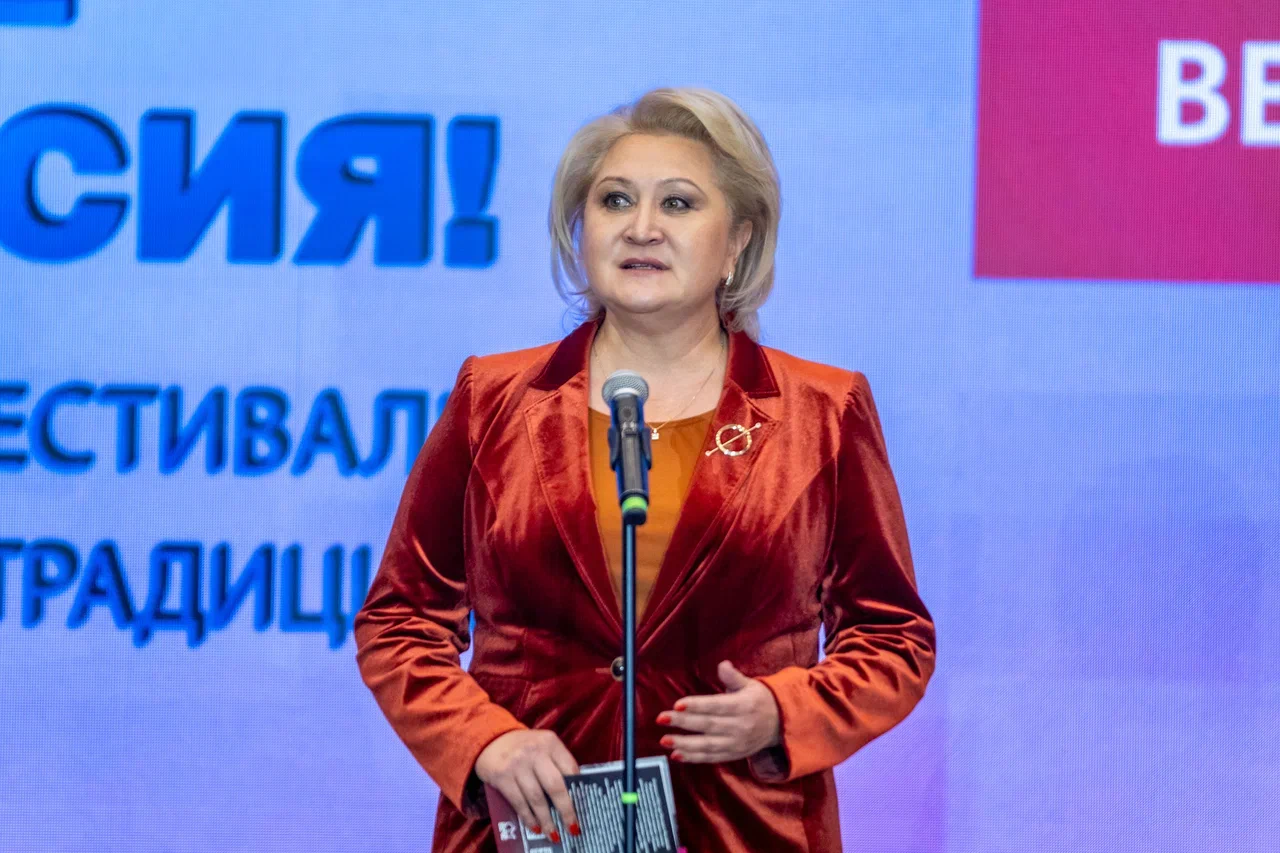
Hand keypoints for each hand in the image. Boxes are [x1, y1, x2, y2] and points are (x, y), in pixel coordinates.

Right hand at [474, 729, 580, 840]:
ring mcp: (517, 764)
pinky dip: (529, 817)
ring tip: (554, 834)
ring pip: (536, 798)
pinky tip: (535, 827)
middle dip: (566, 810)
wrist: (491, 740)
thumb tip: (573, 795)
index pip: (570, 768)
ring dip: (546, 819)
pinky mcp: (502, 776)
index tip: (583, 808)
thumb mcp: (543, 746)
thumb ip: (557, 763)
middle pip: (555, 785)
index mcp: (550, 742)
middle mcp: (535, 751)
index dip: (578, 791)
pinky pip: (519, 802)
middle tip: (572, 828)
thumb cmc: (524, 747)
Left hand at [657, 660, 780, 763]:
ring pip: (707, 745)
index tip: (677, 704)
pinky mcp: (733, 755)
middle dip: (683, 722)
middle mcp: (740, 726)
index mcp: (743, 706)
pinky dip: (693, 758)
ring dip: (684, 744)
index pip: (716, 706)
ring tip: (665, 740)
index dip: (696, 705)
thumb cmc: (760, 700)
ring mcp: (736, 743)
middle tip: (662, 719)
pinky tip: (676, 754)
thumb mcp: (750, 684)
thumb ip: (734, 677)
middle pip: (708, 725)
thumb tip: (723, 665)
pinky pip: (711, 758)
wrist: (781, 725)